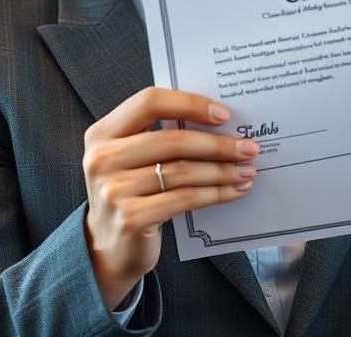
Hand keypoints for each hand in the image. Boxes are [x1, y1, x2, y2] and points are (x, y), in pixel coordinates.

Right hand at [82, 87, 257, 307]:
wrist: (109, 248)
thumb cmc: (131, 194)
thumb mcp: (133, 159)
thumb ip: (161, 136)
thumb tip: (220, 122)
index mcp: (103, 133)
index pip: (149, 102)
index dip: (189, 103)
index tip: (224, 114)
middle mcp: (102, 158)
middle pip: (172, 140)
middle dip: (218, 144)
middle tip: (248, 148)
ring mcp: (113, 190)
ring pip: (183, 171)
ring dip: (222, 170)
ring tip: (247, 170)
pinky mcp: (130, 219)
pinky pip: (184, 199)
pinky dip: (215, 193)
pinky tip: (234, 191)